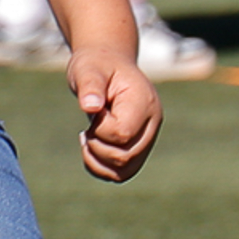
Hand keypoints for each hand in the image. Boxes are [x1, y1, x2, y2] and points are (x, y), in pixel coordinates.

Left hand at [69, 47, 161, 181]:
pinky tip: (90, 147)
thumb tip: (90, 107)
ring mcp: (146, 138)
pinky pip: (122, 173)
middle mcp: (151, 124)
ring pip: (125, 170)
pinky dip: (101, 168)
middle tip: (88, 127)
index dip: (100, 130)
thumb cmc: (96, 65)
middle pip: (126, 157)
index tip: (93, 112)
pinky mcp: (137, 147)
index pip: (123, 134)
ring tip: (88, 137)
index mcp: (144, 103)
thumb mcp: (88, 68)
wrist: (107, 65)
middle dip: (97, 146)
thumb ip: (89, 85)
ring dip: (98, 160)